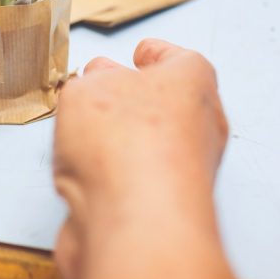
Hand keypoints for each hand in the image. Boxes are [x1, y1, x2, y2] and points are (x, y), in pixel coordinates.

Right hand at [52, 39, 227, 278]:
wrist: (137, 226)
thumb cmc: (127, 146)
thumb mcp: (88, 90)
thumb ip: (87, 86)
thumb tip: (91, 91)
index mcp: (193, 85)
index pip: (180, 60)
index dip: (157, 53)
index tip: (143, 51)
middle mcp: (198, 130)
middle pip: (164, 104)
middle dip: (129, 96)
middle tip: (101, 87)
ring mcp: (183, 176)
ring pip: (148, 147)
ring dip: (116, 141)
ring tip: (80, 134)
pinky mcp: (160, 214)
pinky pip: (132, 185)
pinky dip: (109, 178)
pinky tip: (82, 177)